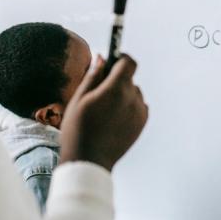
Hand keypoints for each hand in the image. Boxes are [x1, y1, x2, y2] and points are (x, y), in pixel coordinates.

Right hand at [59, 54, 148, 170]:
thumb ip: (93, 76)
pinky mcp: (142, 123)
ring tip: (104, 111)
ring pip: (133, 92)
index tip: (111, 61)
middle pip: (129, 78)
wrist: (89, 161)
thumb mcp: (79, 99)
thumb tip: (102, 57)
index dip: (120, 58)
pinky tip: (112, 119)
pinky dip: (128, 107)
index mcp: (116, 89)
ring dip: (123, 95)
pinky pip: (137, 106)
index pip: (128, 62)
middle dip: (116, 80)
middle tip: (99, 93)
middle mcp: (132, 98)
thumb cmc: (78, 128)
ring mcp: (139, 111)